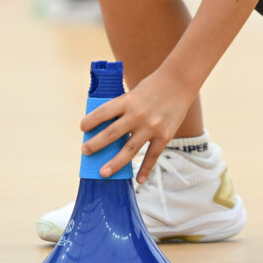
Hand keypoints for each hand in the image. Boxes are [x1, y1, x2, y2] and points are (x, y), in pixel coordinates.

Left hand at [79, 67, 198, 180]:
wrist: (179, 82)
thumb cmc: (153, 87)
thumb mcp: (134, 93)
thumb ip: (123, 109)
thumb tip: (108, 129)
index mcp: (127, 101)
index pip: (102, 113)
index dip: (90, 121)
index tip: (83, 128)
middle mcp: (137, 115)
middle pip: (111, 134)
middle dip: (95, 145)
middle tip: (85, 151)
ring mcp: (151, 127)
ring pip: (129, 150)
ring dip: (114, 163)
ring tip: (103, 173)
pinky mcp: (164, 136)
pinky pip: (152, 156)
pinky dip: (145, 170)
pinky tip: (138, 181)